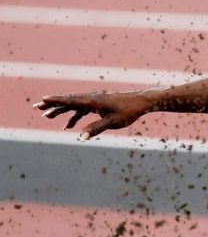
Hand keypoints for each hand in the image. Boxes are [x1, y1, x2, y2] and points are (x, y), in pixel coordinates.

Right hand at [34, 91, 150, 139]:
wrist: (141, 102)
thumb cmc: (128, 112)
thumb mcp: (112, 122)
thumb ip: (95, 129)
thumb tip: (81, 138)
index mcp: (93, 101)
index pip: (71, 101)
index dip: (56, 101)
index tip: (43, 100)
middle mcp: (91, 98)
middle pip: (68, 101)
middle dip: (53, 105)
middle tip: (37, 107)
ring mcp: (95, 100)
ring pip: (74, 105)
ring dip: (61, 111)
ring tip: (47, 117)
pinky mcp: (99, 104)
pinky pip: (82, 110)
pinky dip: (74, 116)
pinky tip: (69, 126)